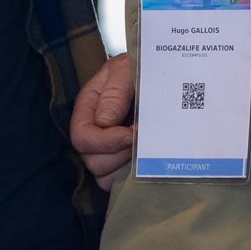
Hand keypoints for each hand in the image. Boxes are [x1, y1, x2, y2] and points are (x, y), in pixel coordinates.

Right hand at [71, 54, 137, 191]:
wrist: (169, 74)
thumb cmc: (146, 68)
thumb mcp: (129, 68)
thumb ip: (116, 91)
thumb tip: (105, 123)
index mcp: (89, 106)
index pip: (82, 137)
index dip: (105, 141)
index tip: (132, 132)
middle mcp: (94, 130)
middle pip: (91, 161)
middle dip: (119, 154)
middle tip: (143, 139)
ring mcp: (108, 149)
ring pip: (104, 177)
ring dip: (127, 167)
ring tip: (147, 148)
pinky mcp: (124, 161)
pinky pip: (119, 181)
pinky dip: (133, 175)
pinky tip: (150, 158)